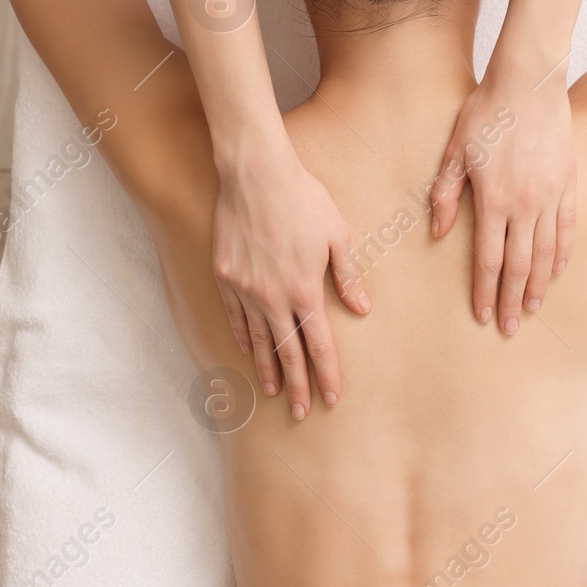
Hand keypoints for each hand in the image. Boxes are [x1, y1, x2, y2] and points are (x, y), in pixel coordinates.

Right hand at [213, 142, 368, 418]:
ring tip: (276, 391)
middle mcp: (272, 297)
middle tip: (302, 412)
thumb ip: (348, 276)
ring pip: (258, 339)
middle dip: (298, 384)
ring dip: (268, 368)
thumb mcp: (337, 234)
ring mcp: (244, 289)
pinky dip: (244, 337)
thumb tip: (362, 309)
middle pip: (287, 351)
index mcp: (304, 289)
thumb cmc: (303, 198)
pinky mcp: (224, 276)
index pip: (319, 344)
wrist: (255, 174)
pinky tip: (249, 350)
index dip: (327, 374)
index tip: (331, 398)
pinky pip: (236, 316)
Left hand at [430, 59, 575, 333]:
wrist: (528, 81)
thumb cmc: (485, 112)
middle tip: (509, 328)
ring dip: (539, 284)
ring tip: (533, 308)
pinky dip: (562, 253)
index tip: (483, 315)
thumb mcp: (454, 151)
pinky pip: (568, 228)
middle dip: (512, 300)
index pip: (489, 259)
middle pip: (519, 265)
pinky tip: (557, 270)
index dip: (486, 291)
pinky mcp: (569, 182)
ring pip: (546, 253)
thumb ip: (446, 194)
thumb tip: (440, 233)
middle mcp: (525, 204)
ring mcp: (551, 195)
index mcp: (493, 200)